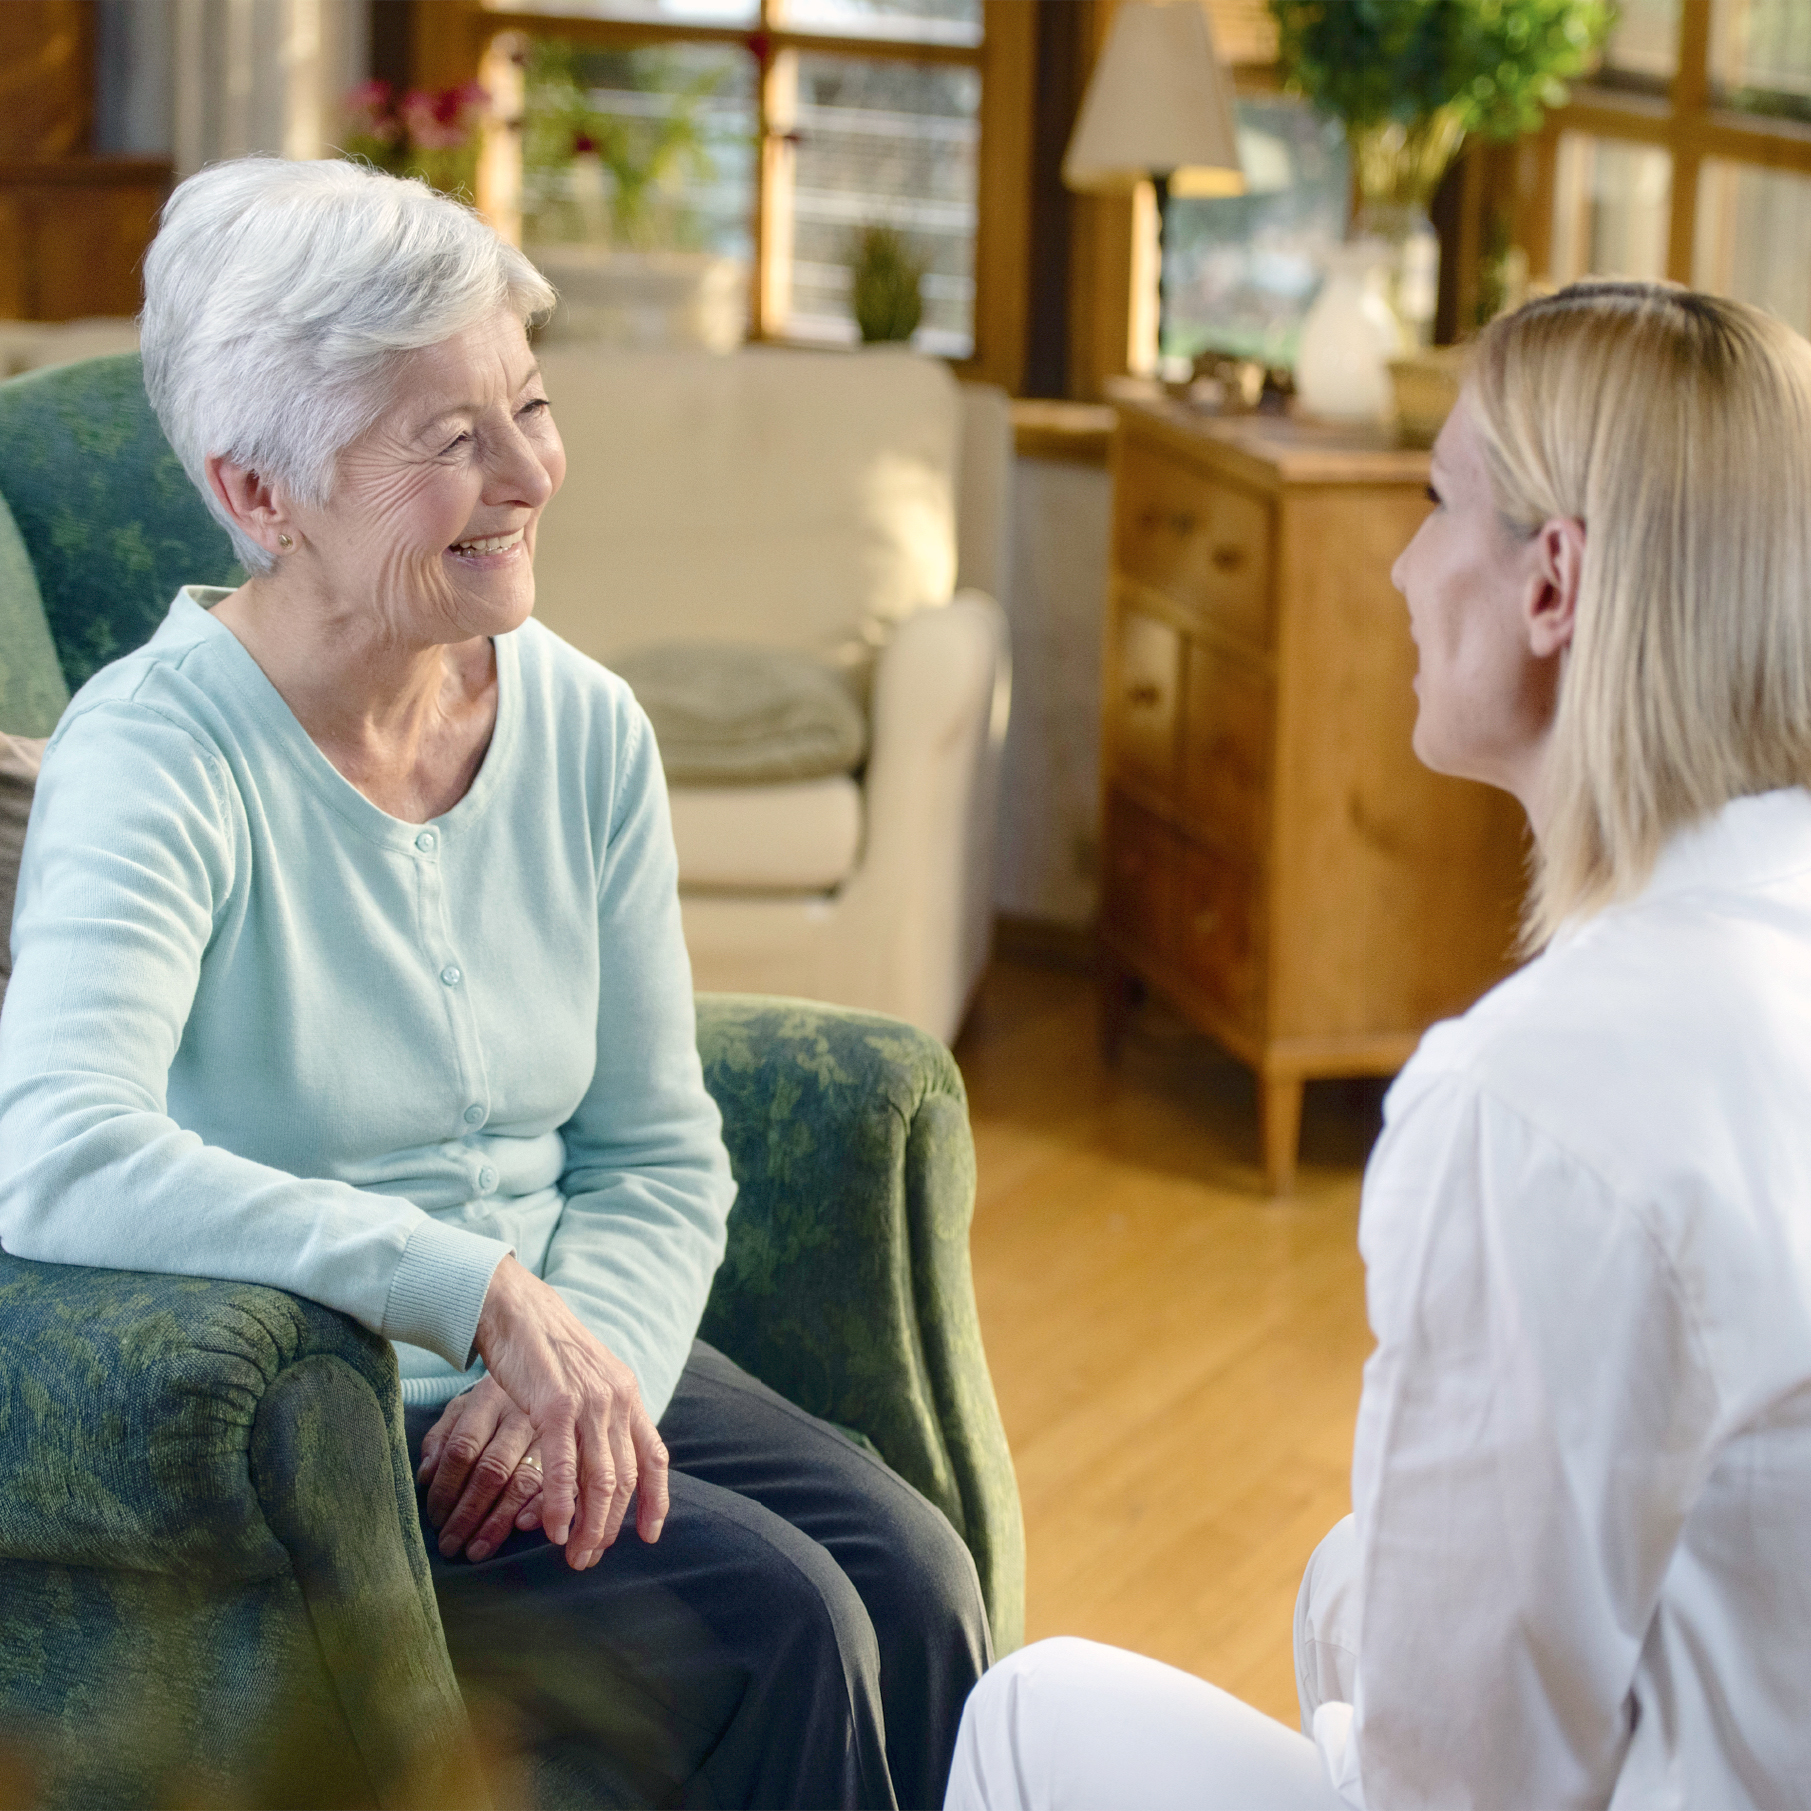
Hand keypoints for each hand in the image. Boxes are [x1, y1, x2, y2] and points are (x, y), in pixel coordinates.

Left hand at [417, 1376, 549, 1561]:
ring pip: (523, 1481)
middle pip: (492, 1470)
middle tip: (451, 1545)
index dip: (445, 1488)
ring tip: (477, 1550)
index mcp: (489, 1400)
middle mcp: (520, 1415)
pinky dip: (541, 1506)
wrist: (548, 1362)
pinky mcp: (571, 1446)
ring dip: (499, 1522)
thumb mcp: (463, 1405)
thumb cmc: (496, 1398)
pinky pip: (559, 1482)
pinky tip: (523, 1526)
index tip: (434, 1518)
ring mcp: (549, 1431)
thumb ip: (442, 1437)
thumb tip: (426, 1477)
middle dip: (468, 1514)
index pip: (462, 1448)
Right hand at [469, 1255, 670, 1568]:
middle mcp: (617, 1401)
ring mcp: (589, 1404)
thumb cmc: (547, 1350)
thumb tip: (605, 1460)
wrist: (519, 1310)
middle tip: (592, 1558)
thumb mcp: (590, 1380)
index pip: (654, 1457)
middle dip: (611, 1526)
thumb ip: (604, 1416)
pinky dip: (560, 1505)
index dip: (655, 1501)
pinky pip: (563, 1469)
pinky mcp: (555, 1407)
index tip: (648, 1536)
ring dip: (589, 1527)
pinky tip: (553, 1530)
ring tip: (575, 1556)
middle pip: (625, 1480)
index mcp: (628, 1395)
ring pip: (599, 1481)